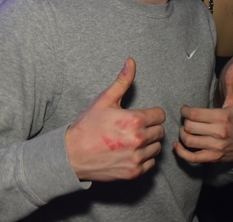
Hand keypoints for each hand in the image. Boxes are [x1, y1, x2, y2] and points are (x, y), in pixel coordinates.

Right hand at [66, 58, 165, 180]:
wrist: (72, 155)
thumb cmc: (88, 126)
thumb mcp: (105, 100)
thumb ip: (122, 81)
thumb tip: (131, 61)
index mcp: (135, 120)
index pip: (160, 115)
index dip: (151, 114)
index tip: (141, 116)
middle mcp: (138, 140)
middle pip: (160, 131)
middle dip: (150, 128)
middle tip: (135, 128)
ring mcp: (136, 158)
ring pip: (157, 147)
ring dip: (149, 143)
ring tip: (133, 140)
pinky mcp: (133, 172)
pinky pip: (151, 163)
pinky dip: (144, 158)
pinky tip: (131, 152)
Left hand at [175, 63, 232, 162]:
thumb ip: (231, 83)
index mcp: (222, 117)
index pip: (194, 114)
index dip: (184, 111)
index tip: (185, 109)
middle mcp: (219, 133)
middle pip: (189, 127)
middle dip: (184, 122)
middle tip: (186, 120)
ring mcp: (216, 147)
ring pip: (188, 141)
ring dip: (182, 135)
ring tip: (185, 129)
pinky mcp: (213, 158)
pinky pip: (192, 157)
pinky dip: (181, 152)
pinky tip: (178, 145)